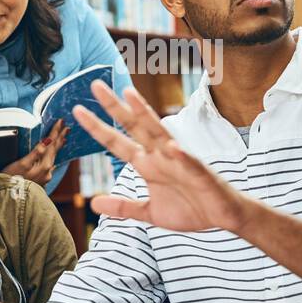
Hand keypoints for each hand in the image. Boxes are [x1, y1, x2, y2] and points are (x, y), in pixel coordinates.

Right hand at [1, 119, 67, 184]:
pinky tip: (52, 157)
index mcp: (44, 164)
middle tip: (67, 127)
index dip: (56, 131)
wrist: (10, 199)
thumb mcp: (22, 164)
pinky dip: (51, 157)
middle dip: (60, 137)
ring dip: (57, 146)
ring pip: (53, 157)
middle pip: (55, 150)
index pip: (52, 143)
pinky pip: (49, 165)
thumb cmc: (12, 179)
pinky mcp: (41, 180)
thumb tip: (47, 140)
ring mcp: (45, 176)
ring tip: (63, 139)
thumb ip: (36, 152)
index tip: (61, 121)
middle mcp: (48, 170)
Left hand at [72, 81, 250, 232]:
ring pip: (160, 133)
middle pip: (134, 127)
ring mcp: (180, 161)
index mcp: (148, 164)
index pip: (117, 143)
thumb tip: (94, 202)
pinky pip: (189, 163)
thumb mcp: (149, 212)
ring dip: (146, 115)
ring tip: (131, 96)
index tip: (77, 110)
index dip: (98, 128)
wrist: (224, 217)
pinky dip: (181, 155)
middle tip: (95, 85)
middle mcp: (161, 156)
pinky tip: (171, 146)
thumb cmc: (190, 209)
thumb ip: (123, 207)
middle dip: (115, 108)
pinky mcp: (200, 174)